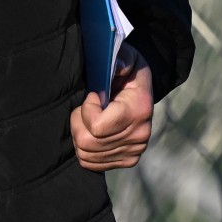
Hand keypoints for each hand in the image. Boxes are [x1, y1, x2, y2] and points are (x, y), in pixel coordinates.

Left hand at [71, 48, 154, 171]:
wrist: (143, 91)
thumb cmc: (129, 73)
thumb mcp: (127, 58)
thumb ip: (120, 60)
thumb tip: (116, 66)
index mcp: (139, 110)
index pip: (97, 126)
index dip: (86, 110)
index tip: (93, 95)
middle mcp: (139, 135)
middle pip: (88, 142)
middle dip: (78, 123)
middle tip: (84, 108)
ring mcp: (134, 151)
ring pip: (86, 154)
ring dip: (79, 135)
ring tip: (87, 119)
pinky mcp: (128, 160)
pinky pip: (92, 163)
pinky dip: (84, 149)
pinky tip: (91, 132)